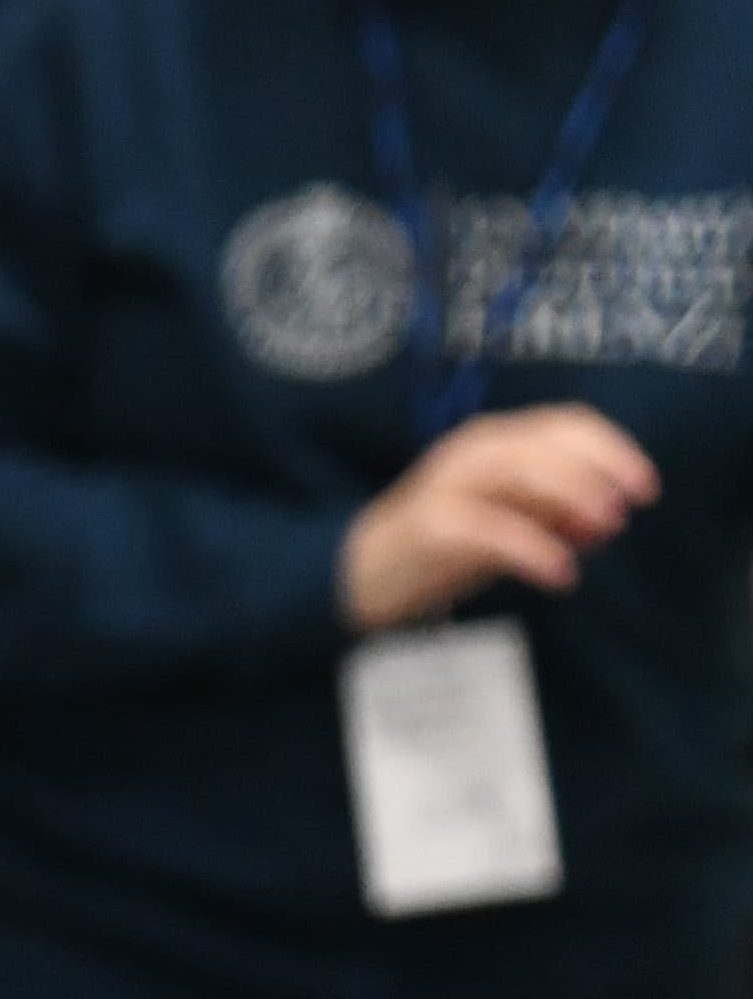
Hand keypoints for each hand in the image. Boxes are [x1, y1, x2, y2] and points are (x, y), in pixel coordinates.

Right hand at [348, 404, 663, 628]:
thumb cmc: (438, 546)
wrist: (355, 575)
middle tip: (627, 511)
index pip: (566, 423)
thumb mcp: (507, 520)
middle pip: (548, 441)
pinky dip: (534, 548)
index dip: (613, 450)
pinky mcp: (430, 525)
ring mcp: (447, 485)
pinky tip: (560, 574)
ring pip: (521, 470)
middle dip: (600, 471)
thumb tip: (608, 515)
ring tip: (603, 532)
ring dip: (572, 495)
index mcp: (494, 440)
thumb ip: (553, 511)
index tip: (645, 488)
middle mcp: (471, 451)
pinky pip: (492, 529)